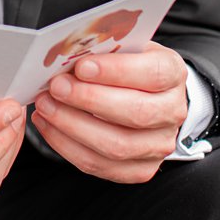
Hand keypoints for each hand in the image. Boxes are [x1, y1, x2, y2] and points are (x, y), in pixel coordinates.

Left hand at [31, 41, 188, 183]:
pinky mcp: (141, 170)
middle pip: (135, 112)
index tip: (82, 66)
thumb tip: (66, 54)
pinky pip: (100, 165)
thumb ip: (104, 50)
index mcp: (173, 74)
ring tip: (46, 107)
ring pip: (117, 146)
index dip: (116, 71)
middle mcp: (173, 112)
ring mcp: (159, 145)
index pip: (152, 74)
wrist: (149, 97)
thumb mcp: (126, 48)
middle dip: (88, 99)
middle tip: (56, 87)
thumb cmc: (130, 67)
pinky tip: (50, 126)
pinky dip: (68, 146)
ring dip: (73, 126)